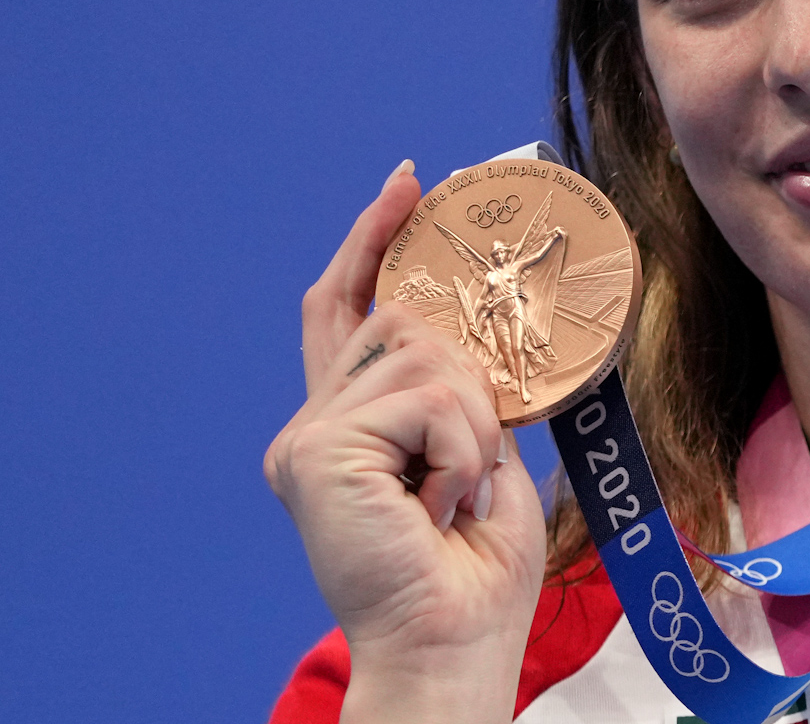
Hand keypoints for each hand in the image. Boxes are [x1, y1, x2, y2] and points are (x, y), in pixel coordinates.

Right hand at [265, 161, 545, 723]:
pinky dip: (463, 445)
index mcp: (350, 428)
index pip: (348, 310)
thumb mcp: (481, 456)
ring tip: (459, 494)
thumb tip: (467, 329)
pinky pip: (428, 397)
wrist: (453, 644)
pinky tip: (445, 499)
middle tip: (473, 465)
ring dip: (475, 424)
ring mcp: (308, 437)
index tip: (408, 184)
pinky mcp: (318, 450)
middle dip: (469, 377)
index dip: (372, 242)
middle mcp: (314, 427)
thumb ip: (459, 392)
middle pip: (402, 324)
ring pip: (425, 355)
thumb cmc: (474, 570)